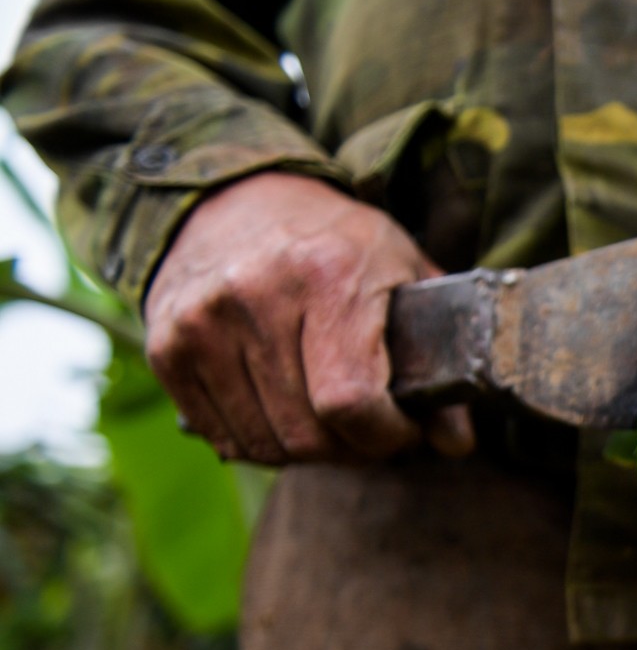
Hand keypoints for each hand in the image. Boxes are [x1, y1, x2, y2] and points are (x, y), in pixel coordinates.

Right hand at [145, 172, 474, 465]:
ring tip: (329, 422)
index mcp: (327, 276)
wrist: (236, 198)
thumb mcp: (404, 274)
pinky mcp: (166, 345)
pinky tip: (283, 413)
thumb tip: (457, 443)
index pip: (350, 402)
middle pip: (306, 433)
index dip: (385, 437)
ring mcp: (202, 322)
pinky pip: (219, 433)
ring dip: (305, 451)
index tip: (405, 432)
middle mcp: (255, 296)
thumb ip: (441, 355)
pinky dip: (258, 441)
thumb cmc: (335, 241)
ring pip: (263, 442)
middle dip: (352, 450)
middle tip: (370, 432)